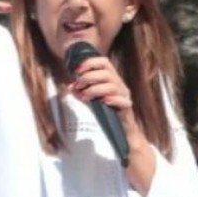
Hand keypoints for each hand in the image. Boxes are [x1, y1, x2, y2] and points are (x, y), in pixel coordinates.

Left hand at [69, 53, 155, 192]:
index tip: (76, 70)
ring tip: (85, 97)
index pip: (104, 62)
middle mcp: (120, 85)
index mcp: (112, 79)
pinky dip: (112, 99)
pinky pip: (123, 101)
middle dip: (89, 77)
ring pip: (112, 85)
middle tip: (78, 85)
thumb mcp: (92, 100)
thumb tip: (70, 87)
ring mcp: (125, 96)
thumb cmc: (108, 114)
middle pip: (107, 72)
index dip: (90, 62)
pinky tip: (103, 102)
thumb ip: (82, 92)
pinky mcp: (127, 109)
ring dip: (95, 89)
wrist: (123, 134)